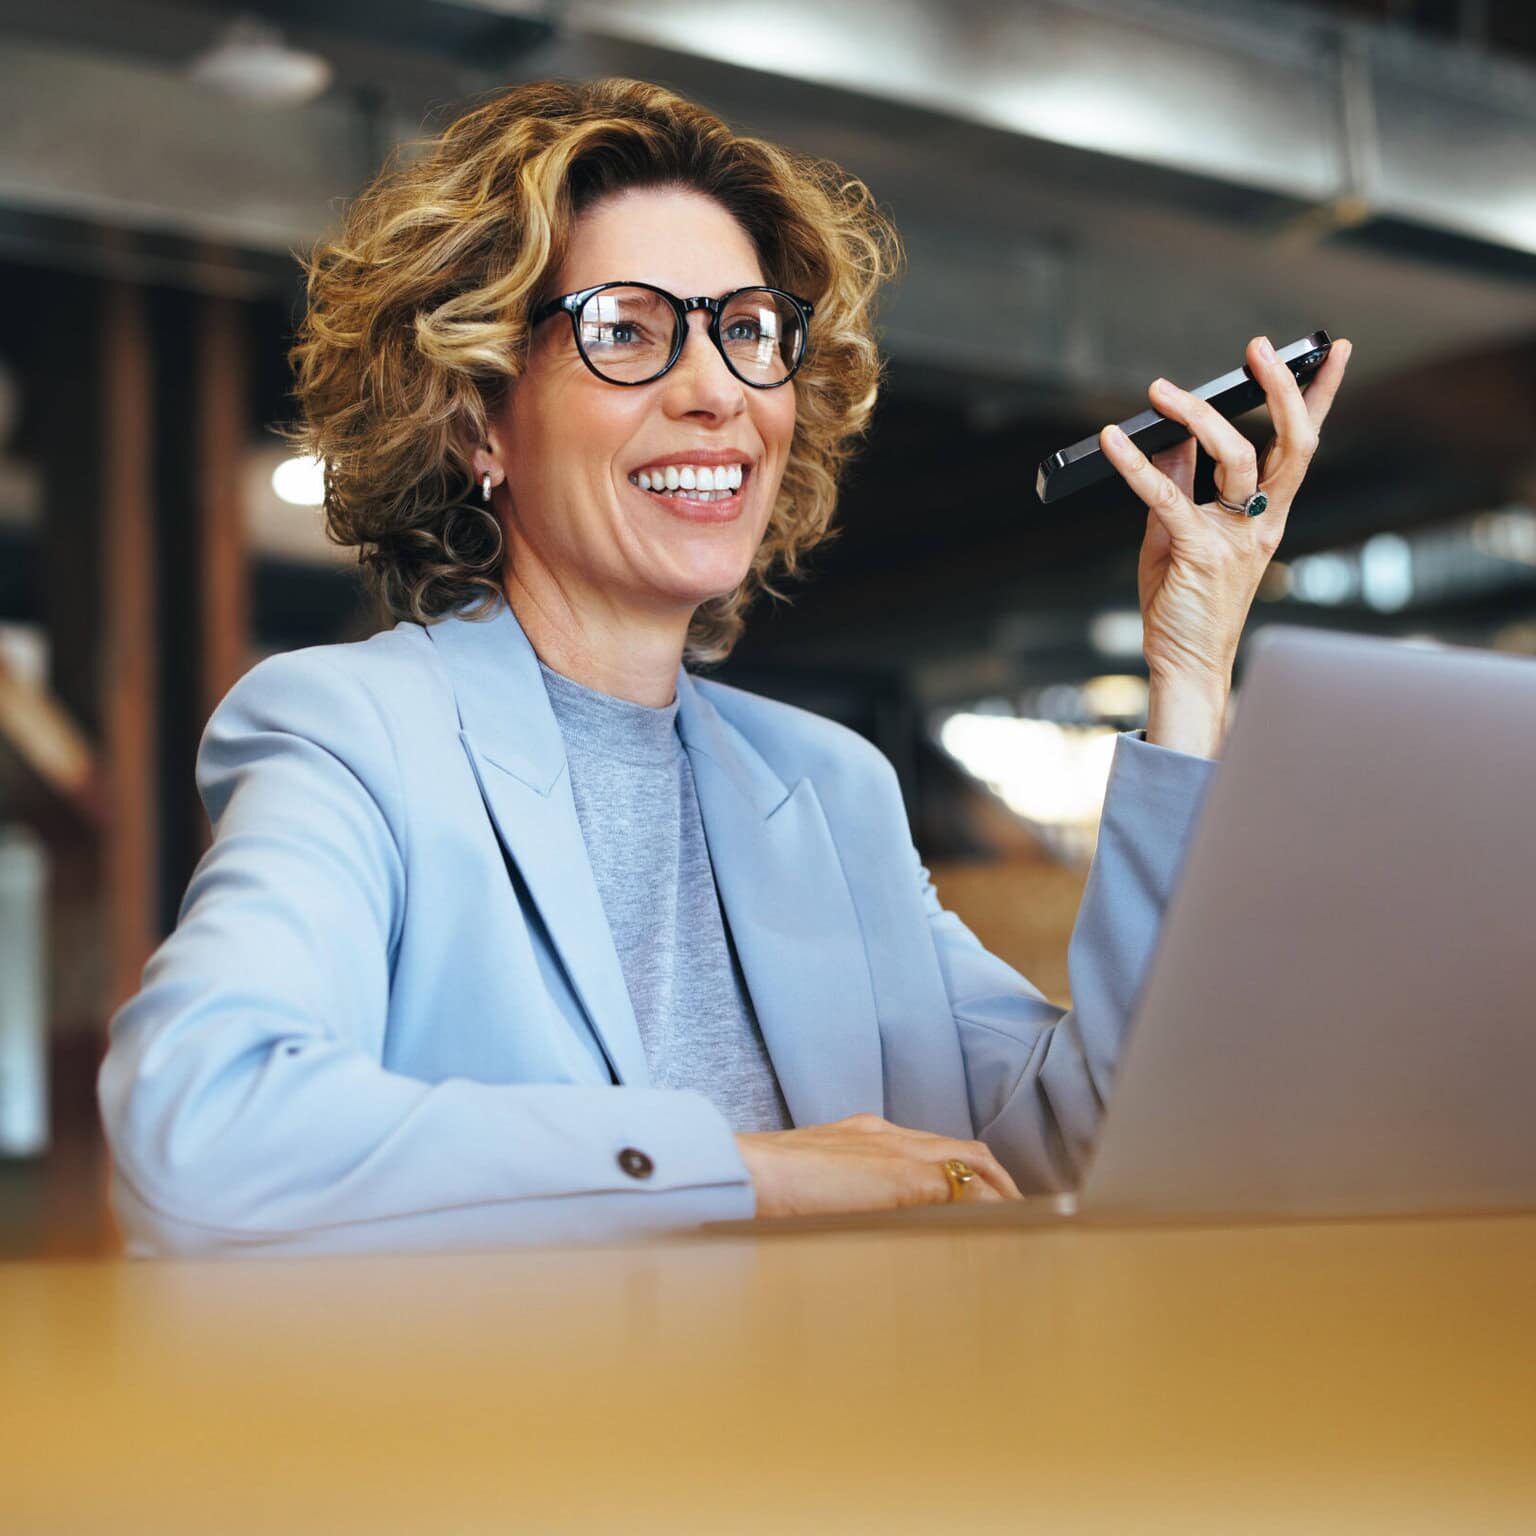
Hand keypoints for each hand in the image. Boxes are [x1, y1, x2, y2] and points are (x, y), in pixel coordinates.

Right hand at [735, 1113, 1022, 1218]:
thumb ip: (836, 1198)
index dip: (957, 1172)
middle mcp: (885, 1134)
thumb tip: (848, 1228)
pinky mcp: (904, 1175)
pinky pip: (963, 1185)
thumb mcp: (806, 1189)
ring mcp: (896, 1149)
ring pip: (969, 1160)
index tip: (975, 1199)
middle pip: (960, 1148)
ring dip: (997, 1190)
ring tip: (1018, 1223)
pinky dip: (986, 1204)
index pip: (927, 1147)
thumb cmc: (758, 1188)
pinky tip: (999, 1229)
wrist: (743, 1173)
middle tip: (1012, 1213)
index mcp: (861, 1135)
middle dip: (992, 1179)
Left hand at [1100, 335, 1352, 693]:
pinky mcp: (1199, 552)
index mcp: (1266, 516)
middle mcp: (1261, 522)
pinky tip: (1112, 440)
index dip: (1319, 396)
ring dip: (1200, 415)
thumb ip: (1180, 487)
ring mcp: (1235, 538)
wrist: (1185, 664)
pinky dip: (1135, 464)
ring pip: (1237, 458)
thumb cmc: (1185, 604)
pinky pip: (1168, 495)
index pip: (1301, 445)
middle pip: (1291, 443)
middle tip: (1261, 348)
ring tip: (1162, 390)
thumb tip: (1171, 438)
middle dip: (1282, 389)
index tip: (1332, 351)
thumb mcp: (1180, 536)